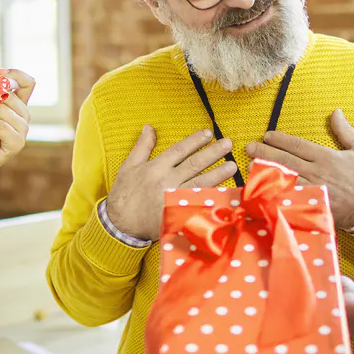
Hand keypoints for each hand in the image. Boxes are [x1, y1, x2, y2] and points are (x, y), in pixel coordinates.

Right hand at [104, 126, 238, 241]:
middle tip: (228, 144)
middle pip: (194, 164)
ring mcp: (174, 199)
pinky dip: (211, 198)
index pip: (179, 150)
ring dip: (218, 174)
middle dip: (213, 153)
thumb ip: (142, 146)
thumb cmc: (124, 195)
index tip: (208, 133)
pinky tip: (224, 193)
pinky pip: (198, 205)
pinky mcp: (178, 215)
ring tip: (232, 166)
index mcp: (155, 168)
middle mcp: (167, 182)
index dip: (195, 141)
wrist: (121, 225)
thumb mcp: (129, 166)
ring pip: (200, 184)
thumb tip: (149, 127)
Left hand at [245, 109, 353, 229]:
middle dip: (265, 153)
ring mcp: (314, 191)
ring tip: (250, 166)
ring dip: (266, 173)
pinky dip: (276, 194)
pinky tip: (264, 190)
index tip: (267, 135)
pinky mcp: (314, 206)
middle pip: (286, 161)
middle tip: (249, 147)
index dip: (280, 140)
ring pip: (285, 180)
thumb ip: (345, 131)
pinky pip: (291, 199)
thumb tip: (335, 112)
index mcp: (327, 157)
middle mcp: (318, 173)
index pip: (298, 146)